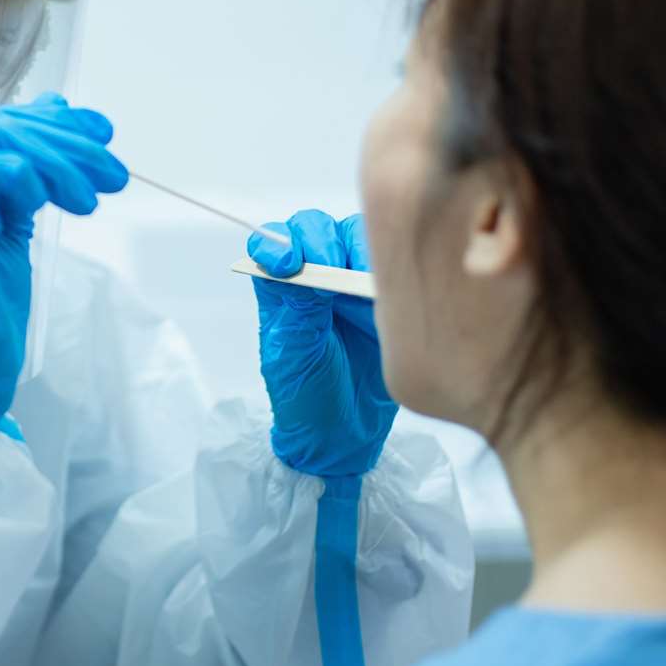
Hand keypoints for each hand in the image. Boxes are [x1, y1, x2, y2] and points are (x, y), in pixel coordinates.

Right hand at [0, 92, 127, 434]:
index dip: (54, 122)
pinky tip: (51, 200)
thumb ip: (28, 178)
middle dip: (67, 144)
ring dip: (57, 162)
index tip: (104, 135)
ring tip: (91, 199)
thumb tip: (66, 118)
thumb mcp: (12, 229)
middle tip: (112, 176)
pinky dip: (21, 173)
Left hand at [248, 210, 396, 476]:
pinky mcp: (388, 296)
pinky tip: (389, 290)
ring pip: (358, 238)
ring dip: (359, 250)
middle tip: (331, 267)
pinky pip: (392, 265)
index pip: (273, 243)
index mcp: (282, 290)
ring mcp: (353, 283)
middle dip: (323, 240)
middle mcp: (316, 278)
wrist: (347, 436)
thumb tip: (299, 265)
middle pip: (318, 229)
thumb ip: (297, 310)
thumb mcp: (293, 357)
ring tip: (363, 283)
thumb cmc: (306, 398)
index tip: (287, 264)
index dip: (278, 242)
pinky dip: (391, 267)